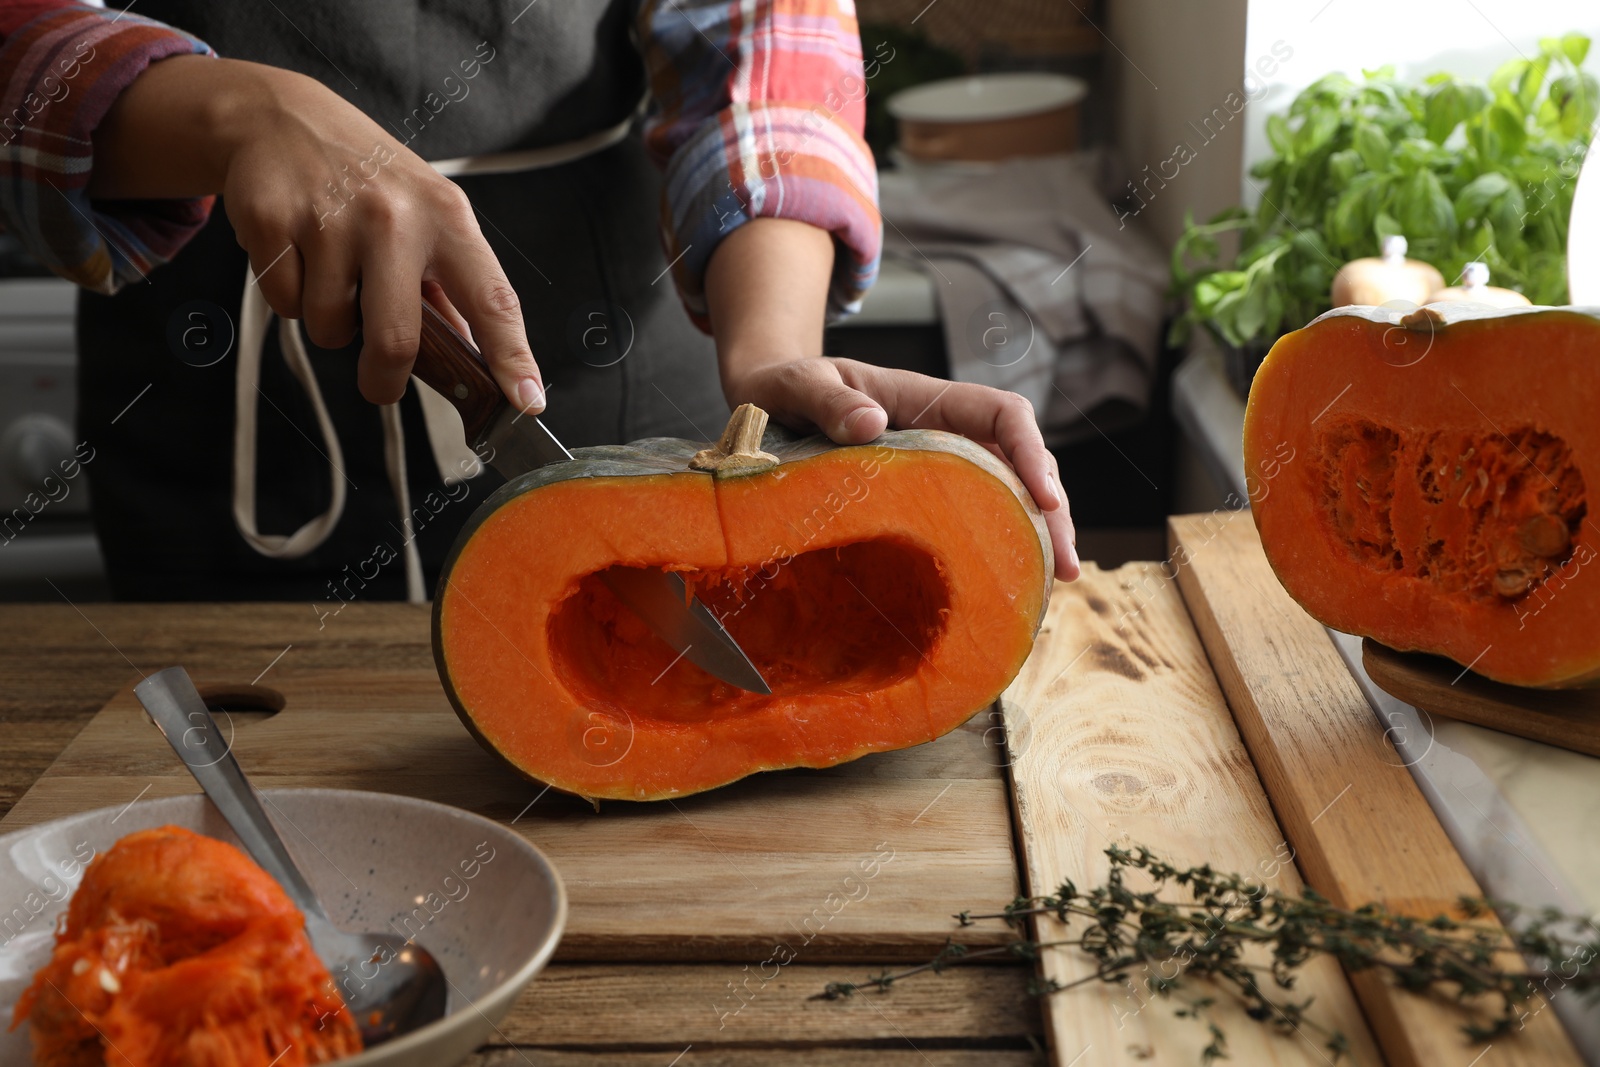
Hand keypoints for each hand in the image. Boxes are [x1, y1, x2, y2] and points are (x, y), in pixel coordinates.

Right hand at [89, 56, 543, 410]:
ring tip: (332, 274)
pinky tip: (297, 254)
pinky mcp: (273, 222)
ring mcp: (330, 219)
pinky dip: (289, 296)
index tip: (527, 399)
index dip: (512, 356)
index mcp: (446, 217)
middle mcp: (394, 217)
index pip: (492, 299)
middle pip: (396, 340)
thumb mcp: (427, 212)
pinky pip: (285, 304)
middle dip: (384, 381)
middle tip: (379, 383)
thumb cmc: (368, 178)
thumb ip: (451, 285)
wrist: (282, 118)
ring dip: (331, 323)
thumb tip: (477, 355)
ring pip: (331, 329)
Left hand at [704, 219, 1076, 580]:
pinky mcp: (929, 487)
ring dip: (1036, 531)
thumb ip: (828, 401)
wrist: (768, 394)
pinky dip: (1000, 539)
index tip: (1044, 500)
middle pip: (1022, 459)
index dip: (1030, 453)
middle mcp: (946, 426)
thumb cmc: (785, 383)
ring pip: (1009, 488)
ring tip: (1055, 583)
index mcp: (926, 397)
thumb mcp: (796, 386)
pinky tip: (1010, 580)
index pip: (1002, 414)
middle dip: (1051, 510)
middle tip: (1066, 568)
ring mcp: (942, 458)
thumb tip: (872, 423)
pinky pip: (977, 508)